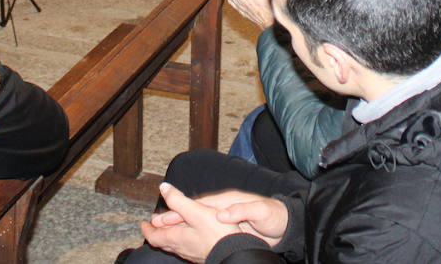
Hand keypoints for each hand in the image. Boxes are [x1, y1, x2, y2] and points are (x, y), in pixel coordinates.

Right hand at [149, 189, 288, 243]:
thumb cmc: (274, 216)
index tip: (166, 216)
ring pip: (196, 221)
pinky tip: (182, 239)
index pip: (199, 205)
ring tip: (161, 232)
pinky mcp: (227, 229)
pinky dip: (191, 233)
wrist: (285, 225)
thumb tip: (223, 214)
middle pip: (193, 212)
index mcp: (227, 201)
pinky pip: (205, 230)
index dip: (182, 210)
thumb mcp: (260, 211)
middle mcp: (222, 207)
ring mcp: (223, 218)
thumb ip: (243, 210)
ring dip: (179, 225)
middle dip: (174, 217)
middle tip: (155, 223)